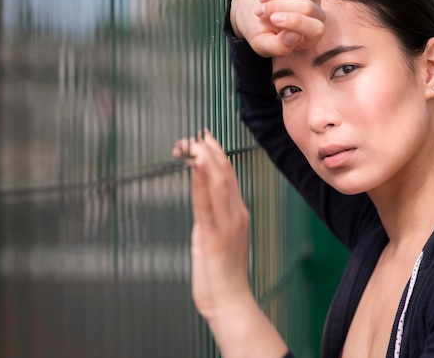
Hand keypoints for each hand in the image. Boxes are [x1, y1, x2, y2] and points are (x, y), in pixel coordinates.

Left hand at [172, 130, 251, 319]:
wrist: (231, 301)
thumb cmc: (222, 275)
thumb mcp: (218, 240)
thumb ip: (212, 220)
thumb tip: (202, 206)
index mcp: (238, 215)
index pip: (229, 178)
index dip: (217, 156)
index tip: (206, 138)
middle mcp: (235, 215)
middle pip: (225, 175)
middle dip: (211, 151)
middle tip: (199, 132)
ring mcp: (226, 225)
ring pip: (218, 184)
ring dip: (205, 160)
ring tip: (196, 141)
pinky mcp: (213, 236)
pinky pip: (206, 203)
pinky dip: (202, 182)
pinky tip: (197, 166)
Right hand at [230, 0, 325, 56]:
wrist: (250, 6)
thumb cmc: (258, 29)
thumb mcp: (262, 44)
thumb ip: (278, 48)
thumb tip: (296, 37)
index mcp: (309, 38)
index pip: (316, 29)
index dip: (295, 22)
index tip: (272, 19)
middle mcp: (316, 17)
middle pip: (307, 7)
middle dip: (278, 7)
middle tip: (260, 11)